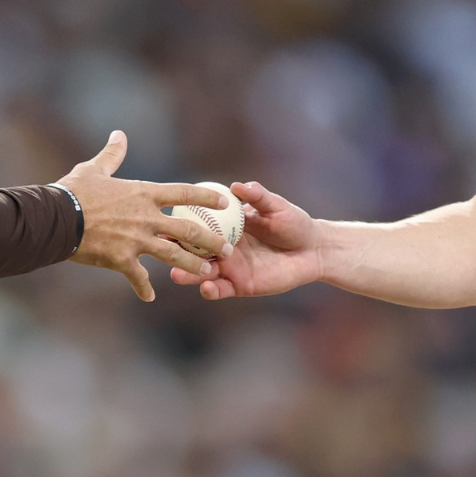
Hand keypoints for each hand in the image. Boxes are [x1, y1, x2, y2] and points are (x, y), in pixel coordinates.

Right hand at [57, 131, 230, 300]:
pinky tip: (149, 297)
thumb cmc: (73, 191)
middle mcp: (146, 217)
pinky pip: (138, 277)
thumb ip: (113, 155)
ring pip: (173, 255)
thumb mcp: (94, 169)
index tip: (225, 200)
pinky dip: (143, 287)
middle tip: (228, 249)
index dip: (206, 196)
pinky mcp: (121, 259)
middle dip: (211, 240)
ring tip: (206, 272)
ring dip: (192, 265)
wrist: (55, 218)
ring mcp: (136, 240)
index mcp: (143, 193)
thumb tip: (119, 134)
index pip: (183, 192)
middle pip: (188, 229)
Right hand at [169, 181, 321, 299]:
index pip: (197, 223)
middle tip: (162, 251)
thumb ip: (258, 198)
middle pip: (193, 250)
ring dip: (188, 273)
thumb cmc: (294, 223)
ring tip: (177, 274)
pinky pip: (220, 289)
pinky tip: (206, 287)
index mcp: (227, 225)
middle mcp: (222, 247)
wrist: (313, 251)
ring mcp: (230, 267)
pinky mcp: (239, 286)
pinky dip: (211, 290)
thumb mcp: (276, 207)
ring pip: (202, 272)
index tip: (162, 221)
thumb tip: (238, 186)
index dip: (179, 223)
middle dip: (175, 251)